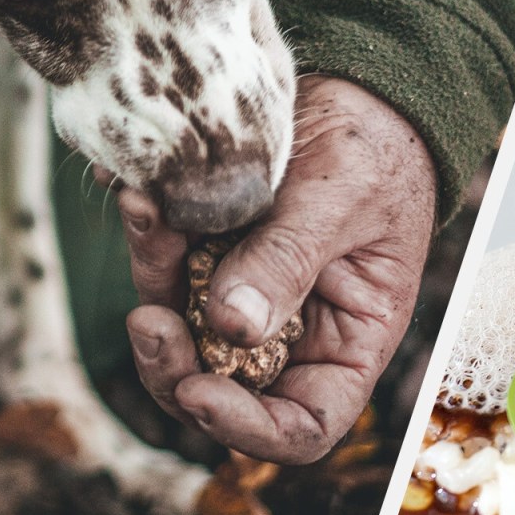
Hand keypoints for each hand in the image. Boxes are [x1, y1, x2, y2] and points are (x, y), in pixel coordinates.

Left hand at [115, 76, 436, 463]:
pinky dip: (149, 232)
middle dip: (174, 363)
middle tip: (145, 319)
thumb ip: (289, 261)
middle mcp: (294, 329)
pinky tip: (137, 190)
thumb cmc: (377, 148)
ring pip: (180, 322)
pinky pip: (168, 261)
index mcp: (348, 340)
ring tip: (144, 209)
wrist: (358, 87)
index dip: (248, 427)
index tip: (199, 391)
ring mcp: (247, 290)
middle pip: (222, 386)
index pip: (302, 424)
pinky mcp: (213, 250)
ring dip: (153, 276)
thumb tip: (230, 328)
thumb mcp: (342, 200)